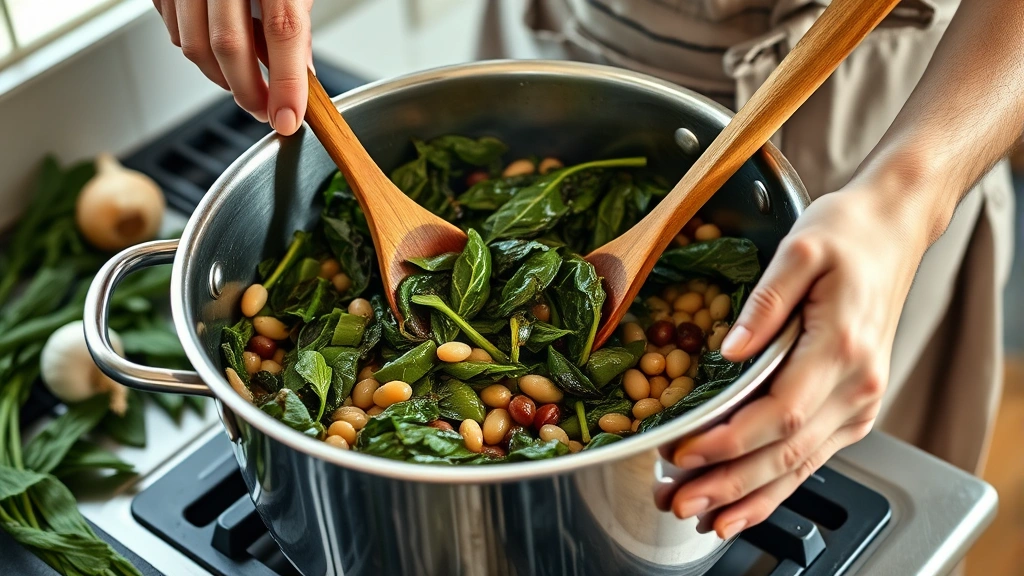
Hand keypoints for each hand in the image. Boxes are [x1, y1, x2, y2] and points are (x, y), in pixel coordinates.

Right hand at [152, 0, 313, 134]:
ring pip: (193, 45)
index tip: (289, 117)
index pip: (283, 30)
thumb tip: (302, 75)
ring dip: (221, 78)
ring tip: (246, 84)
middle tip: (267, 110)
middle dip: (249, 91)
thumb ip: (296, 23)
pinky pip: (174, 30)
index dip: (288, 82)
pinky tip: (219, 52)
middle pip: (229, 45)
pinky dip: (198, 52)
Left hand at [666, 183, 928, 538]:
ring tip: (702, 515)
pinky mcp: (855, 407)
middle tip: (679, 501)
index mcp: (843, 347)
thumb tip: (729, 350)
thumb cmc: (846, 235)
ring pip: (802, 465)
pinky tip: (743, 506)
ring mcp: (861, 401)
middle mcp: (859, 385)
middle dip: (730, 484)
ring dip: (749, 497)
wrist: (894, 232)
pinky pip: (813, 457)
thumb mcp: (799, 250)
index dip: (730, 441)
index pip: (782, 413)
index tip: (685, 453)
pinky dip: (776, 486)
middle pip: (789, 452)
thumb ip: (764, 305)